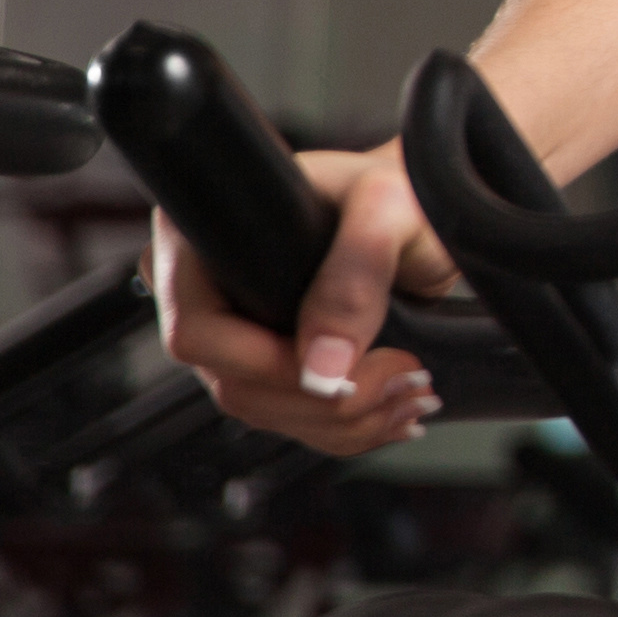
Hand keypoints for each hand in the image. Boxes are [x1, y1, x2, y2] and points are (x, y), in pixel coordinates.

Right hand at [152, 140, 458, 456]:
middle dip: (323, 401)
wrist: (420, 209)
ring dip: (345, 422)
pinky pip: (294, 419)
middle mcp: (205, 292)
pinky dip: (348, 428)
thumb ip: (356, 271)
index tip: (344, 366)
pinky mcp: (269, 363)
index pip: (197, 333)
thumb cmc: (396, 188)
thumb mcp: (387, 207)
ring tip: (414, 396)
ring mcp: (235, 334)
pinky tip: (396, 412)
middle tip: (406, 380)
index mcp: (200, 239)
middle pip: (234, 385)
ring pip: (267, 412)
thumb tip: (321, 369)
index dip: (265, 364)